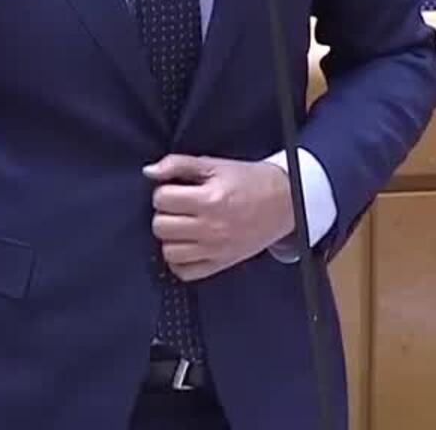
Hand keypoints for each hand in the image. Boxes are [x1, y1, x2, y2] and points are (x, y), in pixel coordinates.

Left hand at [145, 154, 293, 281]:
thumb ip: (179, 164)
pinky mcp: (220, 264)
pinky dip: (180, 260)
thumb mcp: (216, 165)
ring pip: (168, 251)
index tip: (176, 190)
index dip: (164, 191)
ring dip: (171, 237)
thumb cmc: (250, 181)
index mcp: (210, 198)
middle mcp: (211, 227)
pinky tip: (187, 245)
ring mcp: (215, 249)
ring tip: (183, 226)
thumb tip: (149, 172)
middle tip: (179, 207)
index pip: (162, 199)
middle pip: (161, 226)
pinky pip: (184, 272)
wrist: (285, 201)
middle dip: (165, 213)